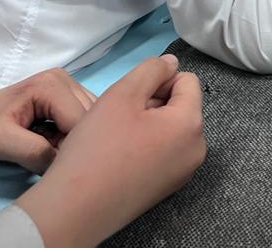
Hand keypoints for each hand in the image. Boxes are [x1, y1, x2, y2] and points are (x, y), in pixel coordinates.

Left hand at [0, 68, 95, 173]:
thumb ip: (33, 152)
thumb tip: (63, 164)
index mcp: (52, 85)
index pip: (81, 121)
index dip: (73, 148)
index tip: (56, 167)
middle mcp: (65, 81)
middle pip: (90, 120)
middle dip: (74, 144)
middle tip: (49, 160)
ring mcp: (66, 89)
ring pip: (89, 122)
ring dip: (73, 142)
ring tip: (48, 151)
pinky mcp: (64, 100)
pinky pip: (81, 123)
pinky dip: (70, 139)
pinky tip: (51, 145)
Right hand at [16, 55, 205, 247]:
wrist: (75, 208)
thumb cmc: (99, 147)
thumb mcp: (123, 94)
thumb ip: (152, 70)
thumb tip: (171, 63)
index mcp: (192, 125)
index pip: (187, 81)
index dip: (159, 79)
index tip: (131, 96)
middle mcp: (196, 150)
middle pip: (181, 106)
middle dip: (154, 103)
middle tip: (119, 116)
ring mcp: (183, 172)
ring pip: (170, 128)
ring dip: (148, 123)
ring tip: (117, 136)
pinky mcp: (167, 187)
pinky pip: (164, 151)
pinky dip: (146, 145)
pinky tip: (119, 154)